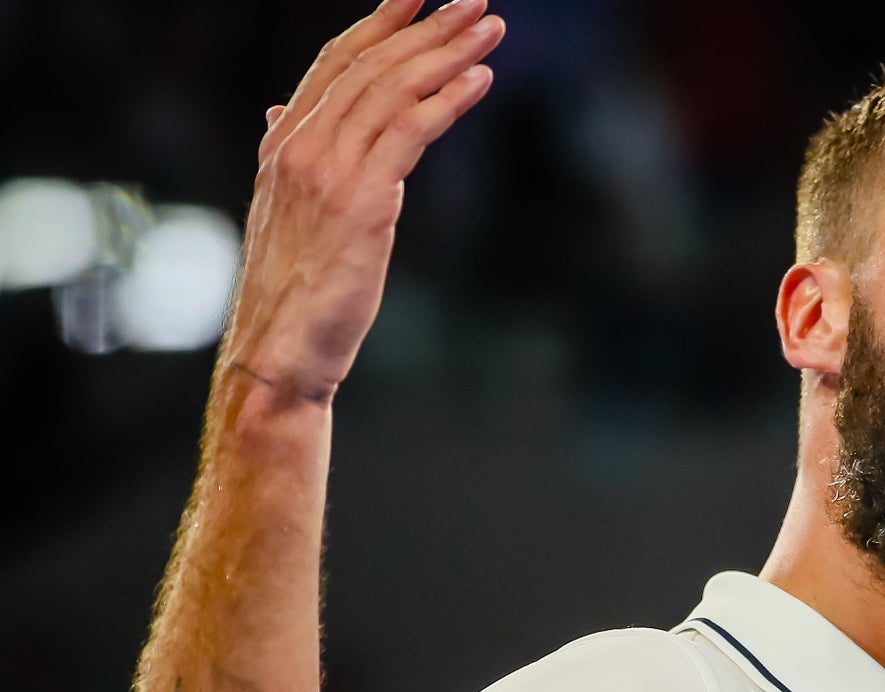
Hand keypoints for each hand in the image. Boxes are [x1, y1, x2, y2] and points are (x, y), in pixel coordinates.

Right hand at [225, 0, 503, 402]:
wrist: (279, 349)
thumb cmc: (293, 288)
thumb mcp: (286, 211)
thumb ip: (291, 156)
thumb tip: (280, 113)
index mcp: (282, 144)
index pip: (334, 63)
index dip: (378, 24)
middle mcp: (300, 146)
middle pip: (371, 66)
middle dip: (426, 28)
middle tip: (474, 1)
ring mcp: (327, 172)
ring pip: (393, 91)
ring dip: (447, 54)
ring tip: (490, 29)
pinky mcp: (362, 203)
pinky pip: (409, 133)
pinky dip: (448, 101)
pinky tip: (480, 80)